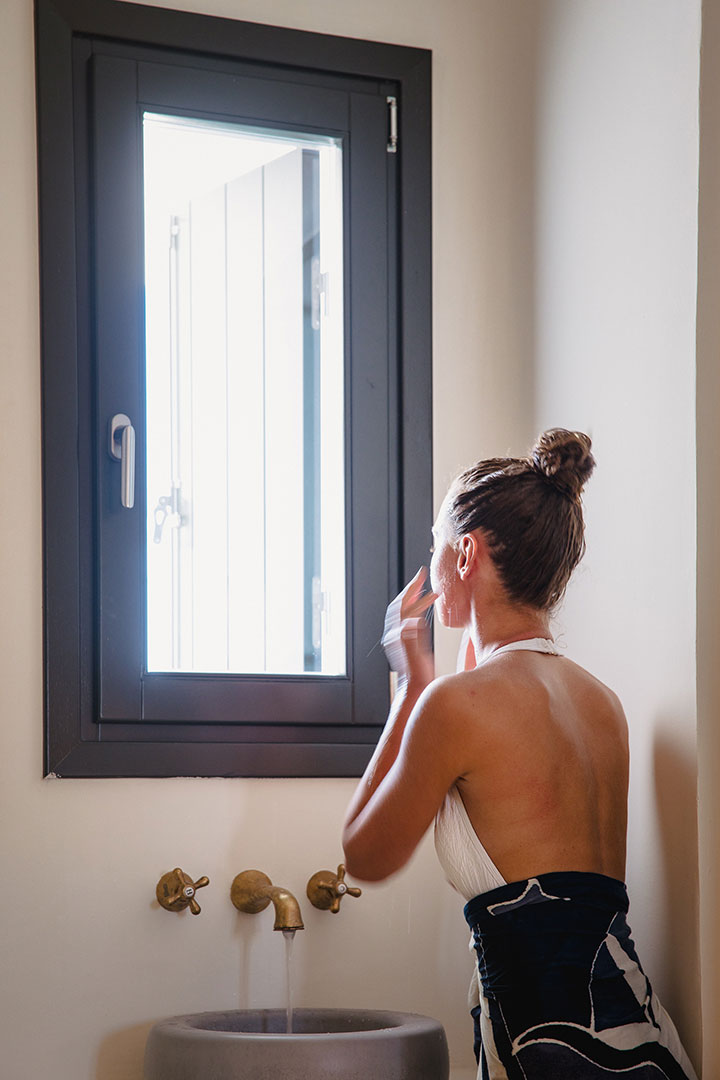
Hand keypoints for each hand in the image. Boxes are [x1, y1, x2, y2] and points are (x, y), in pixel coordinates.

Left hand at [382, 567, 437, 688]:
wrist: (414, 692)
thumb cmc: (417, 679)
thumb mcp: (417, 659)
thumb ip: (411, 641)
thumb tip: (410, 622)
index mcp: (398, 634)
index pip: (402, 605)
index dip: (412, 589)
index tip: (421, 576)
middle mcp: (395, 633)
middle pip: (400, 605)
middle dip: (411, 589)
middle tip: (422, 576)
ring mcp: (399, 637)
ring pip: (403, 611)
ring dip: (413, 598)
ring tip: (425, 589)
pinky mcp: (404, 642)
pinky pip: (408, 619)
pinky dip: (415, 609)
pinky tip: (424, 609)